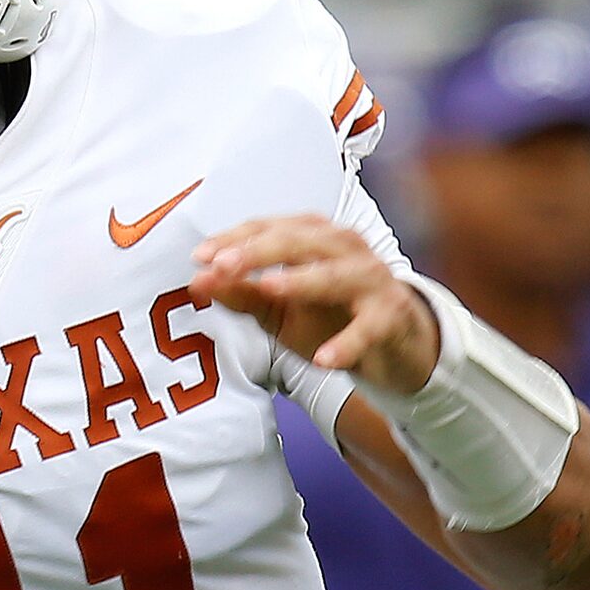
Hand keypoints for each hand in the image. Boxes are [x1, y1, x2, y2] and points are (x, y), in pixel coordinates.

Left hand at [191, 216, 439, 394]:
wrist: (391, 344)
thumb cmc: (331, 316)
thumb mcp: (279, 307)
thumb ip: (242, 294)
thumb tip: (198, 282)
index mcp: (312, 236)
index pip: (268, 229)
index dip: (233, 240)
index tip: (200, 258)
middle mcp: (342, 247)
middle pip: (297, 242)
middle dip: (258, 252)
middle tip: (223, 266)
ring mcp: (370, 277)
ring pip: (336, 274)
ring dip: (302, 281)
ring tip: (270, 289)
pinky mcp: (391, 314)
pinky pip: (368, 328)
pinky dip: (347, 343)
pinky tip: (326, 360)